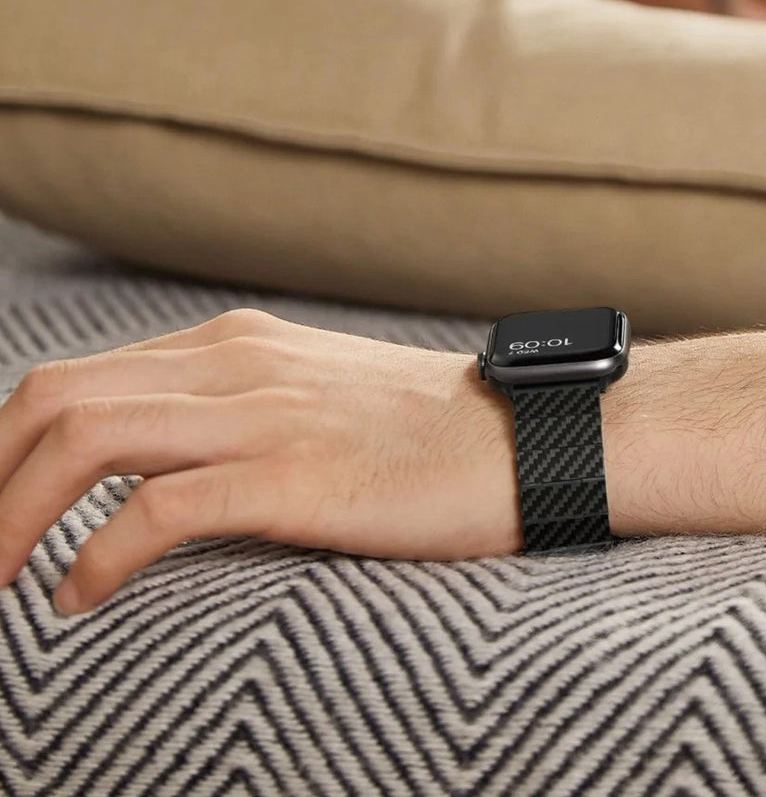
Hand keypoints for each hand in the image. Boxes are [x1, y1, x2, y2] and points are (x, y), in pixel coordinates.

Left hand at [0, 308, 521, 614]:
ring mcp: (268, 414)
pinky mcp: (300, 476)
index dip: (4, 450)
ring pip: (84, 443)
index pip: (74, 380)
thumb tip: (164, 463)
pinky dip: (93, 556)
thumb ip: (240, 411)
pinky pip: (156, 509)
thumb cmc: (433, 436)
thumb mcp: (319, 398)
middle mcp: (238, 363)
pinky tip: (80, 598)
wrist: (536, 440)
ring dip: (8, 518)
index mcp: (235, 344)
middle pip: (53, 401)